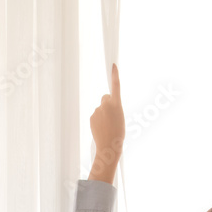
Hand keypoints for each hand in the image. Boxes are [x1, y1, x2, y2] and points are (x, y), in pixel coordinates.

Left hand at [88, 63, 124, 182]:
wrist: (109, 146)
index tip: (113, 65)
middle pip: (105, 98)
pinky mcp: (91, 117)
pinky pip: (96, 115)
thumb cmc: (118, 133)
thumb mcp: (120, 117)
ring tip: (108, 126)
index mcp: (117, 104)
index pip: (115, 86)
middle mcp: (106, 104)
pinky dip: (99, 120)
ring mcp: (97, 110)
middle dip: (108, 103)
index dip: (115, 75)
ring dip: (103, 114)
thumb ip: (113, 107)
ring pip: (101, 108)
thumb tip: (104, 103)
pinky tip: (102, 128)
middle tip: (112, 116)